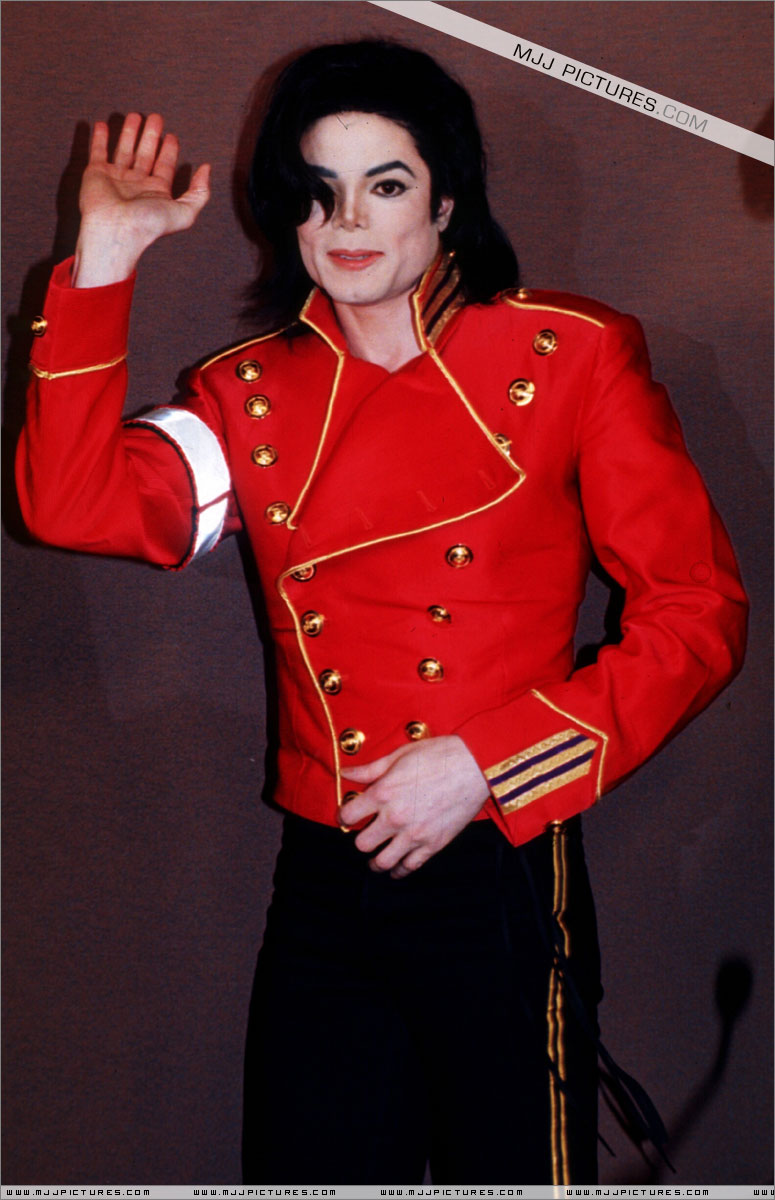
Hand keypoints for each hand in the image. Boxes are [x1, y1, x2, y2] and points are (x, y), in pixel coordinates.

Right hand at [73, 112, 210, 286]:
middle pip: (146, 154)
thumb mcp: (185, 211)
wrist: (116, 229)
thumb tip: (206, 169)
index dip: (169, 150)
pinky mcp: (96, 173)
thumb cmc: (148, 224)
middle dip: (151, 136)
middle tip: (155, 118)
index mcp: (156, 192)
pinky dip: (100, 138)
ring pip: (124, 150)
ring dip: (129, 132)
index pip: (165, 166)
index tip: (172, 136)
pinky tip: (102, 125)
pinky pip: (98, 152)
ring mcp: (116, 178)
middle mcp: (137, 185)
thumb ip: (199, 192)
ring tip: (134, 116)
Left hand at [339, 735, 489, 878]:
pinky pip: (409, 867)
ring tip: (375, 857)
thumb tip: (345, 772)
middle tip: (365, 833)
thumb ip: (370, 769)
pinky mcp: (433, 844)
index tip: (349, 815)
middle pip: (361, 843)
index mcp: (383, 793)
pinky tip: (397, 866)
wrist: (475, 765)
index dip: (345, 815)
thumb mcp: (400, 755)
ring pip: (382, 862)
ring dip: (375, 860)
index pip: (348, 816)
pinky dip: (399, 870)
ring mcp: (415, 834)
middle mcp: (395, 817)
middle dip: (360, 838)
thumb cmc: (439, 755)